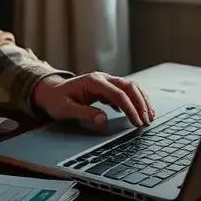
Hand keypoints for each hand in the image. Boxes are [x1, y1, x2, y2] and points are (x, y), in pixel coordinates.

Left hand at [31, 73, 154, 127]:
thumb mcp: (65, 109)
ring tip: (150, 117)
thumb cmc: (56, 100)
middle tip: (147, 121)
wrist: (50, 91)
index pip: (119, 94)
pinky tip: (140, 112)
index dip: (130, 109)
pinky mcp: (107, 86)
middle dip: (141, 104)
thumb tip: (103, 120)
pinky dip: (135, 100)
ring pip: (130, 87)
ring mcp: (105, 80)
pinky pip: (125, 91)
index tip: (137, 122)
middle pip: (129, 87)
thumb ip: (84, 113)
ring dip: (142, 101)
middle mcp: (102, 78)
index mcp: (93, 82)